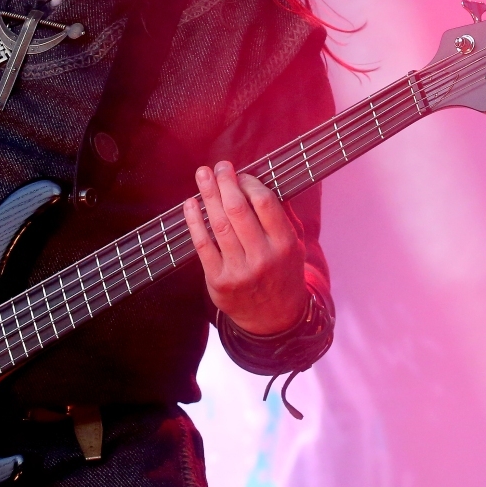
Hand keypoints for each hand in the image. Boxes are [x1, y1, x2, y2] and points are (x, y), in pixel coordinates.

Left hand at [183, 161, 307, 335]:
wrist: (274, 319)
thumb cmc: (282, 273)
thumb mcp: (295, 246)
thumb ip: (283, 215)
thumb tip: (263, 180)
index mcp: (285, 244)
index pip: (264, 203)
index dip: (249, 183)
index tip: (241, 174)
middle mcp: (263, 257)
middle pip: (238, 210)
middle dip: (225, 183)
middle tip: (218, 167)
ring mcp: (239, 271)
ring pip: (218, 225)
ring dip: (207, 195)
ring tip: (202, 176)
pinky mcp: (218, 282)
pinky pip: (202, 245)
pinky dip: (194, 221)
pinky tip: (191, 204)